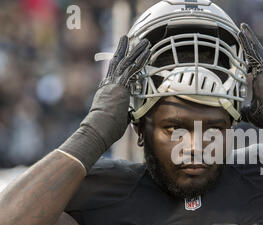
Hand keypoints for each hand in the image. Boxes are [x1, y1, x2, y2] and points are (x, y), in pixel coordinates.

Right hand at [59, 36, 150, 171]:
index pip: (113, 73)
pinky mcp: (120, 86)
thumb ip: (123, 114)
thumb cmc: (106, 130)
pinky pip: (132, 68)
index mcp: (105, 91)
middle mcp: (108, 84)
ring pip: (126, 61)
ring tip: (144, 42)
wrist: (98, 129)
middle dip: (125, 50)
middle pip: (117, 62)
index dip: (120, 62)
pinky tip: (147, 51)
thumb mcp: (116, 120)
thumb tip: (129, 117)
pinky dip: (140, 59)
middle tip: (130, 39)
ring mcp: (113, 83)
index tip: (124, 55)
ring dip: (136, 50)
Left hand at [238, 23, 262, 151]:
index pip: (253, 66)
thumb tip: (234, 112)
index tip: (240, 53)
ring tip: (241, 27)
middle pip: (255, 54)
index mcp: (262, 82)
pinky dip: (247, 42)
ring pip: (256, 49)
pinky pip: (254, 52)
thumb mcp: (251, 113)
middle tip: (240, 32)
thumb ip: (243, 109)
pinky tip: (241, 32)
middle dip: (248, 43)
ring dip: (248, 38)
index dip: (246, 59)